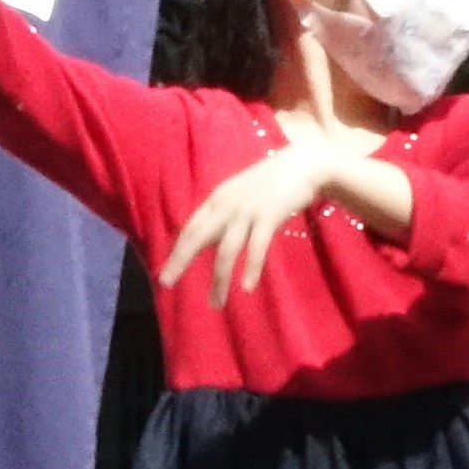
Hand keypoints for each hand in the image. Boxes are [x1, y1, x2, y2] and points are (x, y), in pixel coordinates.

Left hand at [160, 141, 335, 305]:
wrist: (303, 165)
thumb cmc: (271, 183)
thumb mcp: (239, 196)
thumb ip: (224, 217)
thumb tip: (209, 242)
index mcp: (217, 200)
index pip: (190, 228)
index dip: (176, 250)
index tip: (166, 271)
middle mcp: (226, 205)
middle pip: (197, 237)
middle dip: (180, 261)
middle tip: (167, 283)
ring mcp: (247, 211)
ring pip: (226, 250)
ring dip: (219, 279)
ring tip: (216, 303)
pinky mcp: (269, 217)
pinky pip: (257, 247)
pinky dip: (251, 268)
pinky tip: (247, 287)